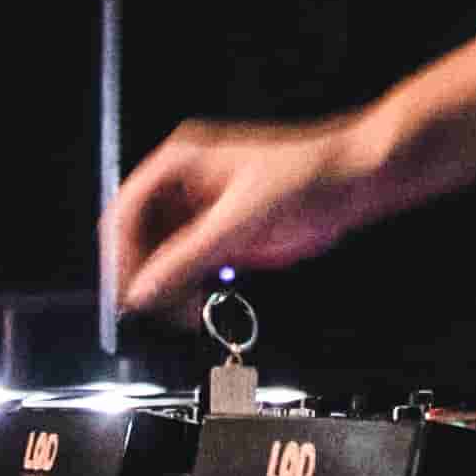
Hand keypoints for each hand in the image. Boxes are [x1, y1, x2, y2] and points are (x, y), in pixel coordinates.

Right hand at [103, 117, 381, 321]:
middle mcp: (185, 184)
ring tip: (181, 313)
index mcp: (180, 163)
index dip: (120, 254)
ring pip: (162, 256)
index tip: (125, 291)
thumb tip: (143, 290)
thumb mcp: (241, 220)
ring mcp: (203, 209)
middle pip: (139, 237)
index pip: (127, 211)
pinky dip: (187, 288)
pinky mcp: (222, 233)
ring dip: (166, 287)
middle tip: (153, 310)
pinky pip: (188, 265)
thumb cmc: (308, 176)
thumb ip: (188, 257)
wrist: (356, 181)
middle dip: (145, 275)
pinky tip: (196, 304)